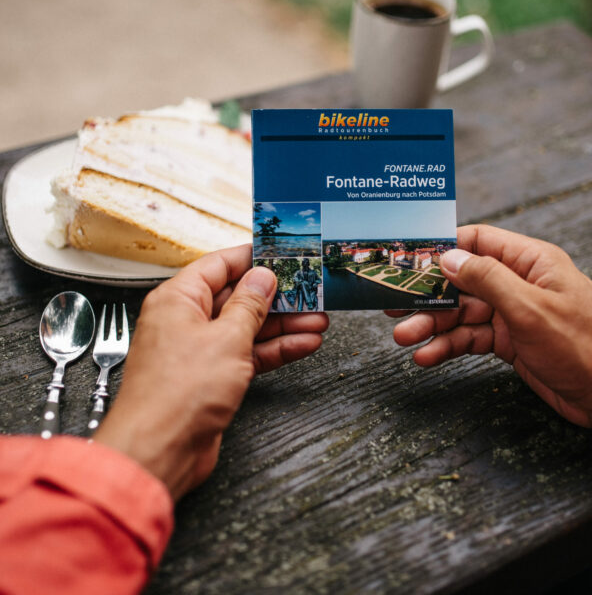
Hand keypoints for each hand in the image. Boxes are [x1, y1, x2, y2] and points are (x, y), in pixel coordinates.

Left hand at [95, 245, 327, 499]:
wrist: (160, 451)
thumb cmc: (177, 393)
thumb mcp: (226, 338)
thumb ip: (249, 305)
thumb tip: (262, 278)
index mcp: (178, 300)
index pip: (219, 265)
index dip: (252, 258)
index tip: (282, 253)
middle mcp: (187, 321)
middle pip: (238, 297)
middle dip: (277, 296)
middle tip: (310, 291)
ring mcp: (201, 350)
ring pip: (248, 327)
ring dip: (283, 325)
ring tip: (318, 319)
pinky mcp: (213, 377)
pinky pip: (249, 354)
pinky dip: (276, 350)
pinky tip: (303, 344)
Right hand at [389, 225, 591, 434]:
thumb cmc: (584, 346)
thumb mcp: (530, 308)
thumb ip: (487, 279)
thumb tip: (449, 257)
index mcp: (530, 262)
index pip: (479, 241)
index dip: (443, 247)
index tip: (410, 257)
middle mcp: (518, 283)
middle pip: (463, 281)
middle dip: (430, 296)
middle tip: (396, 307)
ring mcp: (512, 313)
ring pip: (462, 313)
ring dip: (433, 326)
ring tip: (405, 338)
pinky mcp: (508, 341)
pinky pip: (471, 338)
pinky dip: (449, 347)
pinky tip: (428, 357)